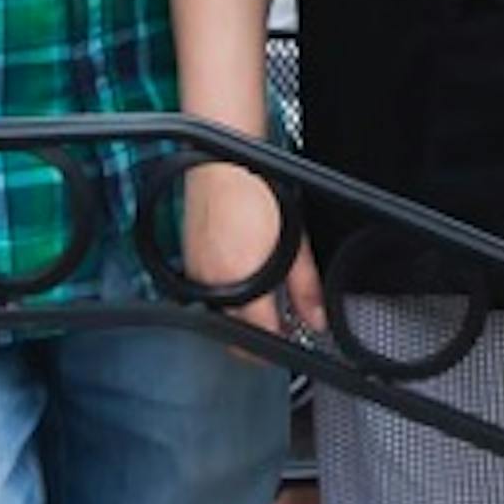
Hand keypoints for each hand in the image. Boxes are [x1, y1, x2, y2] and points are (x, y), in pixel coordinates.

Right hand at [182, 159, 321, 333]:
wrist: (224, 163)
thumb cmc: (258, 190)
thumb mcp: (295, 242)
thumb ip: (305, 287)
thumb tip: (316, 317)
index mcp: (241, 282)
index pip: (260, 336)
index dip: (281, 341)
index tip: (293, 335)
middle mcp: (213, 285)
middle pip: (236, 334)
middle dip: (258, 337)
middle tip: (282, 325)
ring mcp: (196, 274)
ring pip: (220, 316)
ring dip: (241, 317)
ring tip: (264, 299)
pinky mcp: (188, 261)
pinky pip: (205, 294)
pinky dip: (225, 296)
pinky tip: (242, 276)